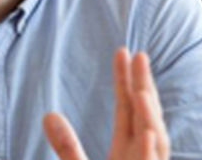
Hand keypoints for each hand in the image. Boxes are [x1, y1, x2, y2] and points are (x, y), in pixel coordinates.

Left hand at [43, 48, 168, 159]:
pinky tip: (147, 135)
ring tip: (141, 92)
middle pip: (144, 114)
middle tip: (140, 55)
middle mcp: (142, 154)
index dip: (125, 79)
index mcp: (128, 149)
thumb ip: (66, 146)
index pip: (128, 106)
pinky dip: (150, 152)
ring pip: (153, 140)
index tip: (122, 51)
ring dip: (149, 116)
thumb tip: (47, 115)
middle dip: (144, 86)